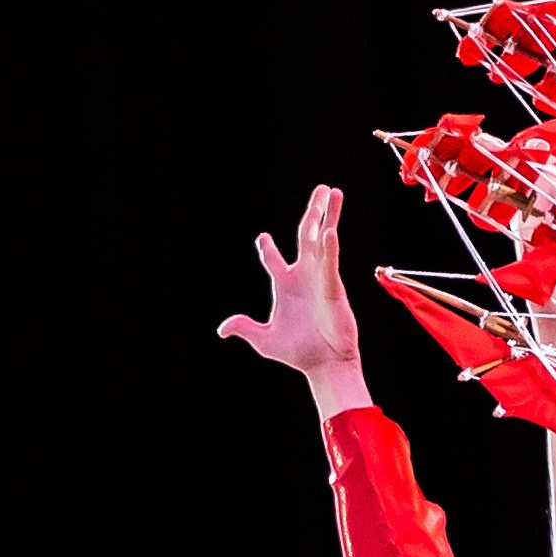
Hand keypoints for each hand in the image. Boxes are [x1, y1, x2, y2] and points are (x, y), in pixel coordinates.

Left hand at [218, 187, 364, 402]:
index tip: (262, 238)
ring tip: (333, 193)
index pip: (274, 260)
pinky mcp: (333, 287)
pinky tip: (329, 230)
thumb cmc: (298, 353)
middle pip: (307, 236)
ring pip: (323, 239)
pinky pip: (330, 262)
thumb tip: (222, 329)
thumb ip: (244, 328)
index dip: (267, 249)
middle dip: (312, 212)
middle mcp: (304, 276)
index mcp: (286, 286)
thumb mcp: (264, 340)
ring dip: (327, 215)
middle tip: (321, 191)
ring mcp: (320, 279)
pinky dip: (330, 247)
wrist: (323, 365)